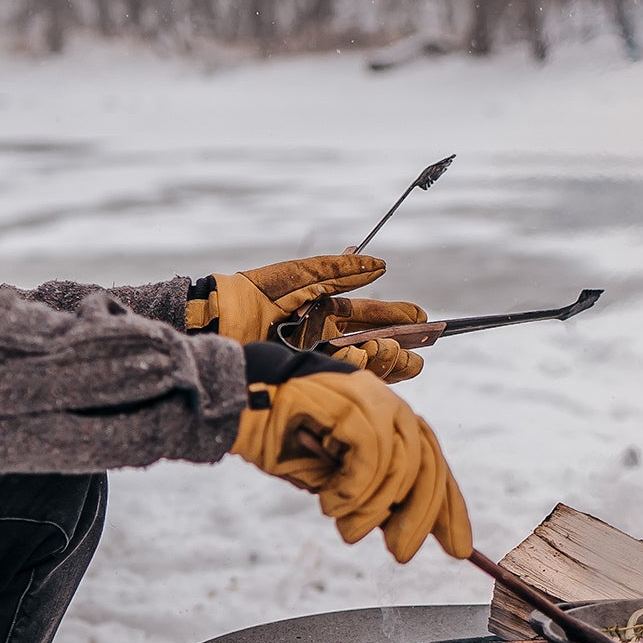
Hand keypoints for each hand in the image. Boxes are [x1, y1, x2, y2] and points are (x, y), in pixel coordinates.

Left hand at [186, 255, 425, 374]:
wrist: (219, 318)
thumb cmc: (256, 294)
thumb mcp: (303, 276)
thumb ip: (340, 270)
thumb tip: (379, 265)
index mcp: (325, 315)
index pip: (369, 320)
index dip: (396, 320)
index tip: (423, 321)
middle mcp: (324, 340)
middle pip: (371, 347)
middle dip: (398, 349)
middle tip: (420, 350)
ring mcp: (315, 360)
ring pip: (358, 365)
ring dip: (382, 360)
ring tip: (395, 352)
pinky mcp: (304, 377)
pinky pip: (336, 375)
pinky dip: (352, 365)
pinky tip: (362, 355)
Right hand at [230, 345, 470, 563]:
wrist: (229, 408)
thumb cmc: (275, 440)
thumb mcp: (330, 477)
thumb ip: (368, 494)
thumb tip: (403, 530)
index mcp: (384, 414)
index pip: (431, 458)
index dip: (448, 505)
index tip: (458, 548)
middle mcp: (383, 399)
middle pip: (425, 459)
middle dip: (421, 514)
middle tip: (401, 553)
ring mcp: (366, 394)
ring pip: (400, 460)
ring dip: (374, 507)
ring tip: (346, 528)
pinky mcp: (346, 399)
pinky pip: (371, 452)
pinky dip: (355, 487)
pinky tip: (331, 503)